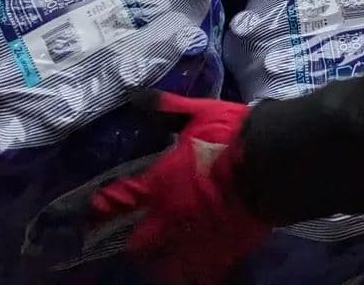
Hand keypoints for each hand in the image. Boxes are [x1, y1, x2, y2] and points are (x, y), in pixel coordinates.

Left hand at [90, 93, 268, 284]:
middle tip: (134, 236)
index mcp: (160, 184)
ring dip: (161, 259)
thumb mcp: (198, 114)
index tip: (93, 211)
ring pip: (166, 265)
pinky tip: (194, 264)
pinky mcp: (220, 252)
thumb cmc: (231, 136)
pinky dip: (193, 269)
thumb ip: (166, 109)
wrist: (270, 163)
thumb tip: (136, 96)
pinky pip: (198, 272)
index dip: (104, 207)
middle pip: (140, 243)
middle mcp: (170, 219)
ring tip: (162, 255)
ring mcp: (195, 240)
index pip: (121, 201)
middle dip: (135, 240)